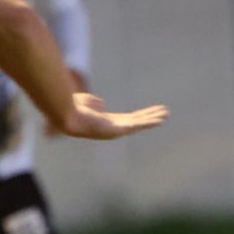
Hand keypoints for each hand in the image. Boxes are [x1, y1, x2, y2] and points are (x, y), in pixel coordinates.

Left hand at [53, 91, 167, 140]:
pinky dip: (150, 122)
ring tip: (166, 115)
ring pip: (140, 124)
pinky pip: (138, 125)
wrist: (67, 116)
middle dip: (150, 116)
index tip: (150, 112)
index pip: (127, 118)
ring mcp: (116, 130)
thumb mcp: (84, 103)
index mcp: (106, 121)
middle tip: (163, 113)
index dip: (139, 114)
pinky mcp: (119, 130)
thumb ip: (92, 102)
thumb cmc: (71, 110)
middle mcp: (113, 128)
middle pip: (136, 121)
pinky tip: (160, 119)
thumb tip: (101, 103)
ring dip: (153, 119)